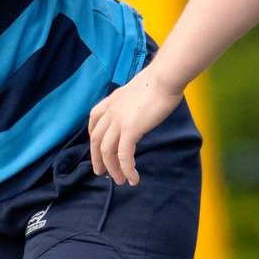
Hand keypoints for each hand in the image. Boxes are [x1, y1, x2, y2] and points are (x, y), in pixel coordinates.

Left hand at [87, 67, 182, 184]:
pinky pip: (124, 155)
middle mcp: (111, 111)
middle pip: (97, 140)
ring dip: (112, 168)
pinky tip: (133, 178)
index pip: (94, 120)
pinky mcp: (130, 129)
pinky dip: (126, 169)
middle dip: (97, 158)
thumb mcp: (137, 91)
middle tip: (101, 172)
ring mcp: (118, 121)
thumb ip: (132, 103)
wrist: (165, 77)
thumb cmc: (159, 82)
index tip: (98, 149)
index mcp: (112, 101)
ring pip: (107, 151)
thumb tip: (137, 111)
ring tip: (120, 180)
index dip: (93, 137)